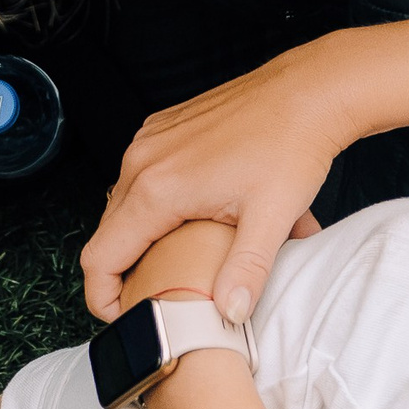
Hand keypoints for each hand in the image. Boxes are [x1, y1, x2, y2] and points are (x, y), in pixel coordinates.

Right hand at [82, 38, 354, 324]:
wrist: (308, 93)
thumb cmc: (291, 147)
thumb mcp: (272, 219)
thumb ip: (246, 273)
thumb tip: (229, 315)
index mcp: (158, 188)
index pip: (101, 258)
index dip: (104, 297)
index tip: (125, 315)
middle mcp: (142, 161)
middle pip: (109, 235)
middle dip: (129, 270)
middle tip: (164, 293)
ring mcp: (149, 141)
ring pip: (126, 206)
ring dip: (147, 236)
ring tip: (189, 252)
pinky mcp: (161, 130)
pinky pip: (143, 176)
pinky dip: (160, 203)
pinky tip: (201, 212)